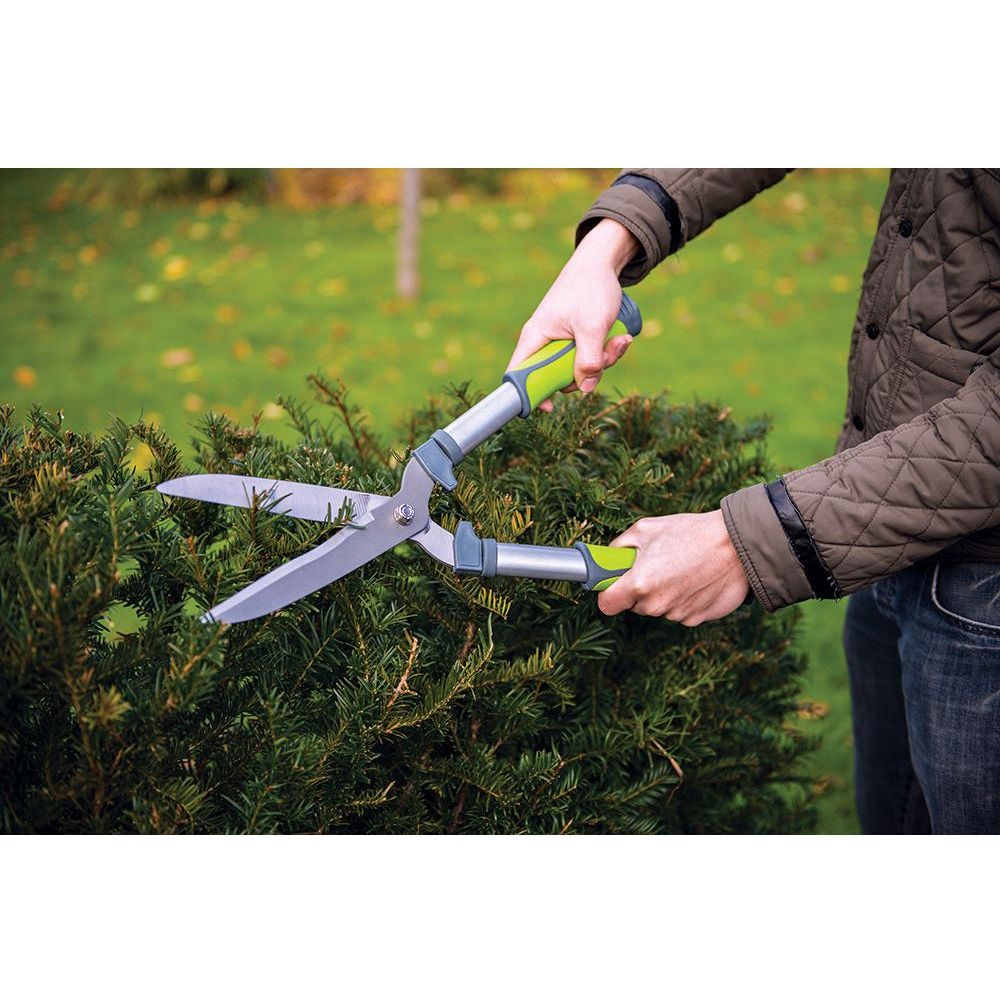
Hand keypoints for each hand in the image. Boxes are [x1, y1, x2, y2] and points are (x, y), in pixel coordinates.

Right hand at [507, 219, 638, 411]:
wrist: (602, 263)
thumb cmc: (590, 288)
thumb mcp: (592, 326)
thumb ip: (589, 359)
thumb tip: (586, 389)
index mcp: (535, 338)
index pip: (519, 374)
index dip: (529, 394)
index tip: (548, 408)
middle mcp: (544, 344)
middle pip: (557, 379)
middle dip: (585, 373)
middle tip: (606, 354)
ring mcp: (561, 344)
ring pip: (578, 370)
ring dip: (603, 361)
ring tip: (620, 339)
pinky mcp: (577, 342)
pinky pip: (590, 360)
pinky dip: (607, 353)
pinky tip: (620, 337)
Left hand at [598, 510, 750, 625]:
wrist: (739, 545)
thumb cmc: (691, 533)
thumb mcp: (647, 529)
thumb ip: (620, 547)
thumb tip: (610, 558)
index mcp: (639, 584)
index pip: (607, 605)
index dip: (609, 593)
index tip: (616, 584)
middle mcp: (656, 605)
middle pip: (634, 606)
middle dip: (639, 589)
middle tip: (656, 566)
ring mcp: (677, 615)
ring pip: (659, 608)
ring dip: (664, 593)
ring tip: (682, 568)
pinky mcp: (697, 620)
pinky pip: (681, 612)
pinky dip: (685, 599)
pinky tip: (697, 579)